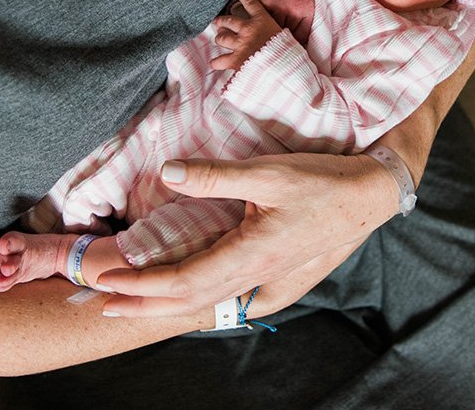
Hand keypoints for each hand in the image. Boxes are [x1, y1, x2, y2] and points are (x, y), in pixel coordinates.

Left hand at [95, 152, 398, 318]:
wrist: (370, 197)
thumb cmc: (323, 181)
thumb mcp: (268, 172)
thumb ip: (215, 175)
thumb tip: (167, 171)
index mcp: (251, 254)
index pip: (183, 281)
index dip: (142, 284)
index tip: (109, 280)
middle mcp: (256, 275)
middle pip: (189, 302)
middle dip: (144, 304)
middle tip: (104, 303)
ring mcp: (267, 278)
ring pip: (208, 301)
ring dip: (166, 303)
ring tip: (134, 302)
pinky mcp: (275, 273)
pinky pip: (228, 295)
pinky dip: (197, 299)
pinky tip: (189, 296)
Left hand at [209, 0, 283, 70]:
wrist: (283, 64)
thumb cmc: (287, 50)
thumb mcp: (286, 34)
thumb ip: (276, 31)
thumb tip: (278, 32)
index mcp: (262, 20)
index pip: (250, 3)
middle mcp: (248, 29)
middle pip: (229, 21)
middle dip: (222, 21)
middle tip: (218, 21)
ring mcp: (240, 43)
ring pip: (222, 38)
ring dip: (219, 38)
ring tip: (218, 38)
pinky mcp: (236, 59)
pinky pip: (221, 59)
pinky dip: (217, 62)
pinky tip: (214, 63)